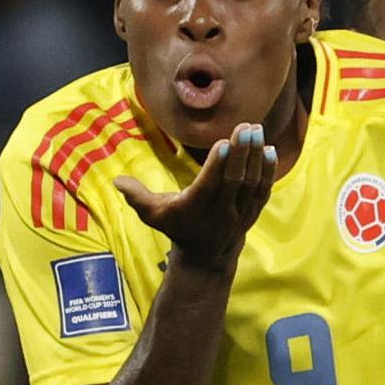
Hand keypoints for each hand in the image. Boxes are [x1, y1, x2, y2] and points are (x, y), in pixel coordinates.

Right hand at [114, 122, 276, 269]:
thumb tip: (116, 180)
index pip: (210, 185)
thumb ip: (136, 196)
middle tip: (247, 127)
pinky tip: (268, 150)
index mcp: (196, 207)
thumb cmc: (177, 227)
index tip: (224, 142)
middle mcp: (221, 211)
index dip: (218, 165)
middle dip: (241, 153)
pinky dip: (266, 171)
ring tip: (257, 131)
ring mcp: (240, 212)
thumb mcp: (153, 215)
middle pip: (234, 181)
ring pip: (251, 183)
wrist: (205, 257)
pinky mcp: (252, 211)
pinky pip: (262, 190)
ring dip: (255, 157)